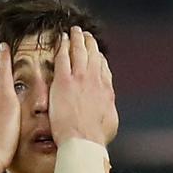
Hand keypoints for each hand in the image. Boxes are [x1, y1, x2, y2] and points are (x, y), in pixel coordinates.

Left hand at [49, 26, 118, 146]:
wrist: (84, 141)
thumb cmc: (95, 138)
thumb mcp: (110, 123)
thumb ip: (108, 110)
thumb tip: (109, 110)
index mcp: (106, 91)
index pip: (104, 69)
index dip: (100, 59)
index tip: (97, 55)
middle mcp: (95, 81)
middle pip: (94, 56)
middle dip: (91, 44)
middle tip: (87, 36)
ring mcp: (80, 79)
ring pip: (80, 51)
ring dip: (78, 39)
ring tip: (76, 32)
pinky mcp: (64, 81)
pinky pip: (63, 57)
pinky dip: (63, 45)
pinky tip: (62, 39)